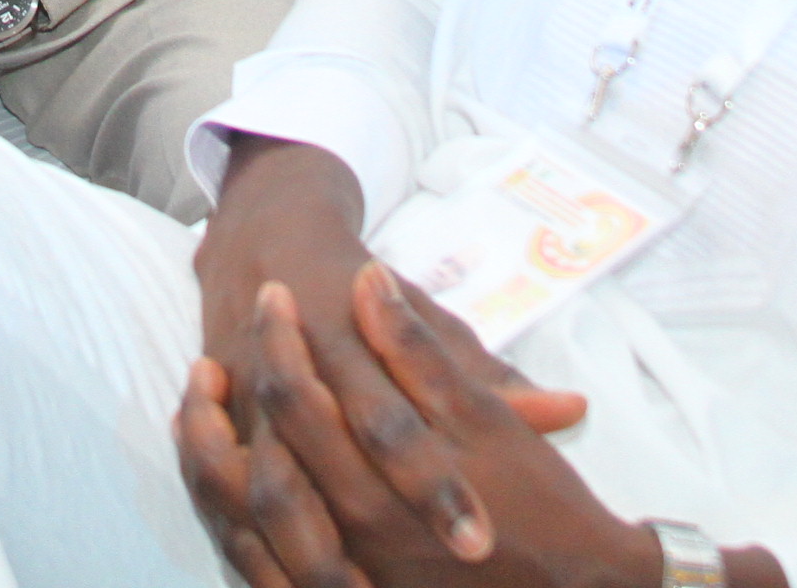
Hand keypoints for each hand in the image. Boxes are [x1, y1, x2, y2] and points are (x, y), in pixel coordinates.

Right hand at [178, 140, 571, 580]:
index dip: (434, 491)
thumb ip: (490, 379)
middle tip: (415, 586)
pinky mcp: (225, 434)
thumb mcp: (431, 325)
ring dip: (300, 562)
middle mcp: (292, 388)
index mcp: (350, 351)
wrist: (267, 242)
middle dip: (356, 552)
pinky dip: (259, 553)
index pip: (396, 430)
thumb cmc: (359, 291)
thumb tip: (571, 410)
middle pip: (322, 480)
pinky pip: (228, 505)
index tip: (479, 544)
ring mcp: (246, 418)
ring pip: (262, 504)